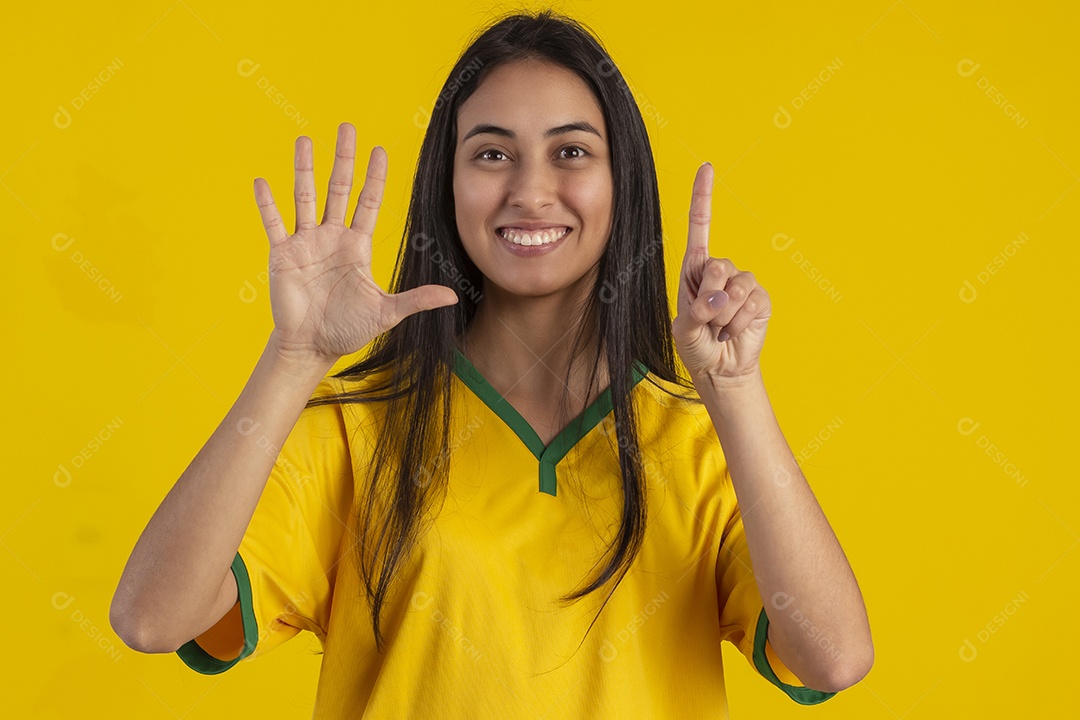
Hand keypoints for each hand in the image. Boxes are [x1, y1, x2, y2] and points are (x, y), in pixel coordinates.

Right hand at [254, 122, 457, 366]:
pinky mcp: (283, 254)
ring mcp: (306, 242)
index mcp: (357, 245)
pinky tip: (262, 181)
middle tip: (347, 127)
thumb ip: (416, 300)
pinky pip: (274, 224)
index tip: (379, 149)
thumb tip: (452, 298)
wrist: (312, 346)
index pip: (368, 202)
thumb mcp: (386, 312)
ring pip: (305, 197)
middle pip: (338, 189)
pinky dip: (268, 204)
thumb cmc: (348, 329)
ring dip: (304, 169)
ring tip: (305, 140)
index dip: (374, 176)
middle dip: (343, 158)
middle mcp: (332, 236)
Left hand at [671, 162, 770, 385]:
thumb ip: (696, 312)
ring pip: (737, 289)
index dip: (704, 197)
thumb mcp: (684, 329)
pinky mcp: (761, 299)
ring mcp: (742, 283)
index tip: (707, 167)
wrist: (719, 367)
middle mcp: (720, 270)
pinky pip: (752, 303)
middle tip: (706, 319)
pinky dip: (738, 323)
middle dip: (710, 298)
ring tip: (719, 328)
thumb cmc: (696, 344)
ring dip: (724, 316)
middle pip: (719, 266)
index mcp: (696, 268)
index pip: (701, 226)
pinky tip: (732, 332)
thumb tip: (719, 300)